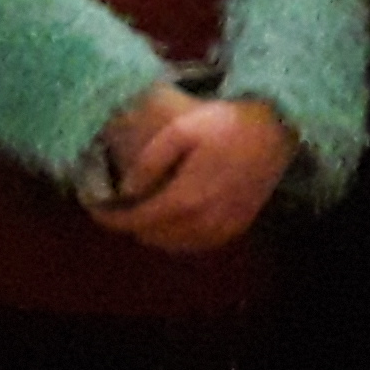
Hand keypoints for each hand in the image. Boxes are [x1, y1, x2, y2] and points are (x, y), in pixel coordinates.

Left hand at [88, 96, 294, 252]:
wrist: (274, 131)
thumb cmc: (224, 125)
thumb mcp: (180, 130)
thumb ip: (150, 162)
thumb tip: (125, 191)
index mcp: (186, 199)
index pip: (137, 221)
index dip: (111, 218)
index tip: (95, 208)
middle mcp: (204, 222)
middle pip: (153, 236)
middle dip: (131, 223)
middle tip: (118, 205)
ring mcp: (224, 228)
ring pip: (175, 245)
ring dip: (154, 232)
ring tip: (141, 209)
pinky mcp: (237, 227)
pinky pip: (198, 244)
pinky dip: (178, 237)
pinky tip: (172, 218)